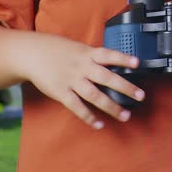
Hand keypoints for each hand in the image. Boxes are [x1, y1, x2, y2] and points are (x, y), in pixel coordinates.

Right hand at [22, 35, 144, 128]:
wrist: (31, 54)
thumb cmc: (56, 50)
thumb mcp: (77, 47)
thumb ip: (93, 56)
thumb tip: (112, 63)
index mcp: (87, 54)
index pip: (108, 55)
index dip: (123, 58)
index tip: (137, 63)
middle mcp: (81, 67)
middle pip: (106, 78)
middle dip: (125, 87)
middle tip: (140, 96)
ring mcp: (71, 80)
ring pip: (95, 95)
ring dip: (111, 106)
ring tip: (125, 115)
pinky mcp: (61, 92)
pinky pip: (77, 107)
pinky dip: (88, 117)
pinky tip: (99, 124)